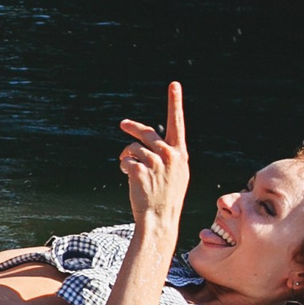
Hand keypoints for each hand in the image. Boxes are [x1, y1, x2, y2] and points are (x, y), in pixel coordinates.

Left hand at [117, 81, 188, 235]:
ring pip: (133, 148)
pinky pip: (126, 160)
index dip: (175, 103)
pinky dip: (124, 167)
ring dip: (128, 157)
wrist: (160, 219)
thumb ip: (169, 156)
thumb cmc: (167, 198)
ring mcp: (154, 163)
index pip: (177, 123)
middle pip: (146, 133)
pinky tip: (129, 177)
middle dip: (132, 128)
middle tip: (123, 124)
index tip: (174, 85)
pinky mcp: (139, 170)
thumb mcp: (176, 174)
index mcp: (180, 154)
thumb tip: (151, 141)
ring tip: (131, 170)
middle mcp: (169, 155)